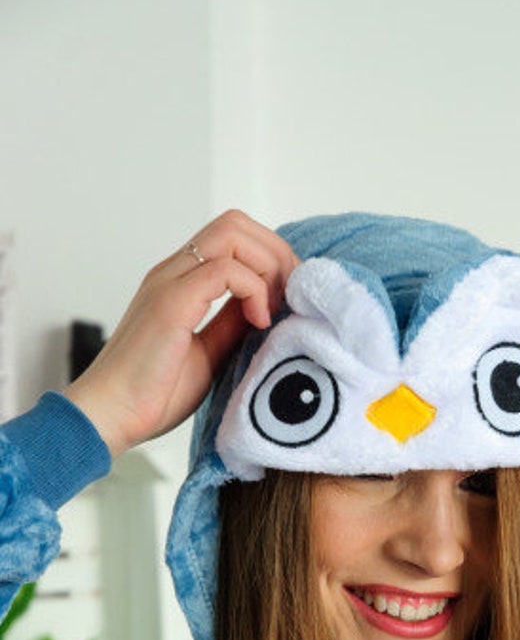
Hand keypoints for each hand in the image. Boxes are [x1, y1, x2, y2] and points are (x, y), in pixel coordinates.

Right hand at [65, 210, 298, 457]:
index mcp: (182, 282)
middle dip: (276, 254)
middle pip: (237, 223)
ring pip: (233, 233)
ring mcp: (170, 282)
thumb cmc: (153, 393)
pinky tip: (257, 323)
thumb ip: (234, 325)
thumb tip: (267, 309)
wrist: (111, 415)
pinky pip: (224, 268)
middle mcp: (174, 272)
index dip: (271, 260)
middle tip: (287, 299)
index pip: (234, 238)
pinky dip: (254, 290)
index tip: (286, 301)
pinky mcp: (171, 301)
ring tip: (271, 311)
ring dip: (268, 266)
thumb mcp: (211, 354)